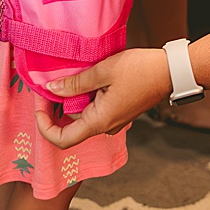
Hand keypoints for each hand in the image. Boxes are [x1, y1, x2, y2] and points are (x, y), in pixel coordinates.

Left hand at [35, 47, 172, 148]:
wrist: (171, 71)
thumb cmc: (141, 70)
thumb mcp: (103, 71)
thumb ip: (76, 83)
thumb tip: (51, 89)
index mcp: (99, 121)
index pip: (62, 139)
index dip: (44, 126)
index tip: (38, 106)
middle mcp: (106, 127)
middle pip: (71, 126)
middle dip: (57, 107)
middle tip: (49, 84)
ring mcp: (114, 121)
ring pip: (83, 115)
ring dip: (73, 99)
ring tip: (69, 76)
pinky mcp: (119, 112)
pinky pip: (95, 110)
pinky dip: (86, 97)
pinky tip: (86, 78)